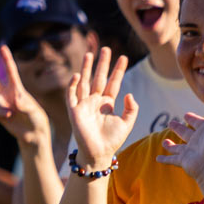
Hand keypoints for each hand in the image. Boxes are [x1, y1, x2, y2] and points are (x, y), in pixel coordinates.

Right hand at [0, 45, 50, 146]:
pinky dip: (2, 114)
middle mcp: (8, 93)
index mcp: (18, 89)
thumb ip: (24, 104)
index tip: (3, 47)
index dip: (7, 59)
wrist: (32, 134)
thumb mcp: (34, 111)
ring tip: (12, 113)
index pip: (11, 72)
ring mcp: (2, 103)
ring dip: (1, 105)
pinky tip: (9, 117)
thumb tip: (13, 102)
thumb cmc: (37, 120)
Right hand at [66, 48, 137, 165]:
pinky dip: (73, 85)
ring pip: (85, 82)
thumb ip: (131, 109)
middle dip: (102, 64)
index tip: (124, 57)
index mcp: (107, 103)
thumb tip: (130, 93)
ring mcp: (84, 105)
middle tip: (106, 49)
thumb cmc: (112, 140)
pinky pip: (72, 95)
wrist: (99, 154)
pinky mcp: (74, 111)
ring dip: (87, 68)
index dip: (118, 70)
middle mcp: (95, 101)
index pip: (113, 82)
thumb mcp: (126, 123)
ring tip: (90, 54)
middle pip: (98, 78)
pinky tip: (78, 75)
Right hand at [155, 100, 203, 181]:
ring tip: (164, 142)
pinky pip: (171, 159)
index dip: (193, 119)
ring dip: (171, 145)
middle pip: (186, 134)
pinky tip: (157, 158)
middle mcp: (198, 142)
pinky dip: (165, 159)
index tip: (186, 115)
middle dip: (179, 129)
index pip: (199, 124)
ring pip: (178, 148)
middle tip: (171, 123)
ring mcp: (190, 152)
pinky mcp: (183, 161)